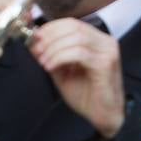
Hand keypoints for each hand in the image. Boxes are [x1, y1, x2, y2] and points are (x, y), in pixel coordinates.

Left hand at [28, 18, 125, 138]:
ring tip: (44, 62)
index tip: (34, 38)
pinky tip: (51, 67)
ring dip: (54, 49)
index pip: (72, 23)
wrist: (104, 117)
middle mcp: (105, 41)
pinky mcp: (106, 64)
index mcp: (96, 40)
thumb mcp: (63, 72)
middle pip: (73, 27)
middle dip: (50, 37)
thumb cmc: (87, 96)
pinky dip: (60, 57)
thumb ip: (51, 56)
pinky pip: (79, 53)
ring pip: (76, 38)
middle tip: (37, 50)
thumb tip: (33, 42)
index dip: (51, 28)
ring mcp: (108, 51)